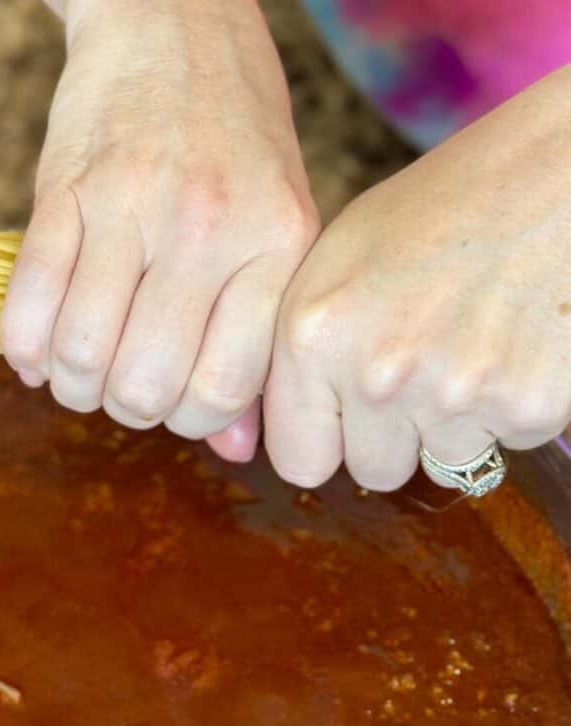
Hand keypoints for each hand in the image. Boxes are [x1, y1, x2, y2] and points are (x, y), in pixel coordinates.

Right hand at [1, 0, 317, 457]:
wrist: (173, 19)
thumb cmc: (236, 139)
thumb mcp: (278, 226)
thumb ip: (258, 338)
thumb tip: (237, 450)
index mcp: (275, 245)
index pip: (222, 392)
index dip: (190, 421)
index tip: (177, 403)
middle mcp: (208, 227)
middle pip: (145, 388)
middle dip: (125, 410)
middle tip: (124, 386)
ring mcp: (131, 204)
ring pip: (82, 357)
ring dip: (73, 387)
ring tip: (81, 369)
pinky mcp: (63, 189)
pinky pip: (29, 307)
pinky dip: (25, 352)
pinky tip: (38, 351)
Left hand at [264, 66, 570, 490]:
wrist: (556, 171)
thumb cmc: (442, 207)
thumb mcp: (337, 261)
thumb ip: (295, 350)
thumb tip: (265, 430)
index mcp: (312, 335)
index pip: (299, 462)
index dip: (326, 441)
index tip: (343, 417)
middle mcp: (376, 373)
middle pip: (373, 472)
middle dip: (393, 436)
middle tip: (422, 366)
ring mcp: (455, 394)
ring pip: (443, 462)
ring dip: (456, 421)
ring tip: (471, 340)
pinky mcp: (527, 405)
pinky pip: (507, 442)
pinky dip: (513, 404)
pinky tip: (513, 340)